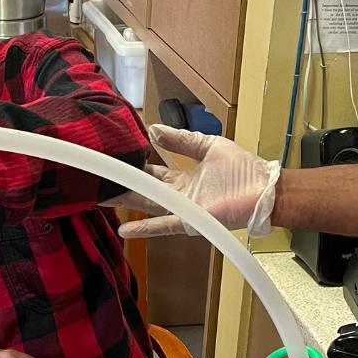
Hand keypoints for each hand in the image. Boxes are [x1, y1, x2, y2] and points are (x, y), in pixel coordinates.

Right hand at [106, 125, 281, 238]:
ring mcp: (182, 209)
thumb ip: (182, 140)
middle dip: (119, 185)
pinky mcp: (191, 220)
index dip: (132, 165)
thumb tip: (154, 130)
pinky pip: (164, 225)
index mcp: (181, 179)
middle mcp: (177, 195)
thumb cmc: (243, 169)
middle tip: (93, 180)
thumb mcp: (208, 146)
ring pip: (147, 205)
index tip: (112, 157)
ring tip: (97, 198)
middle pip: (142, 190)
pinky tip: (124, 228)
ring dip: (124, 202)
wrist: (265, 190)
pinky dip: (145, 228)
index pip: (150, 172)